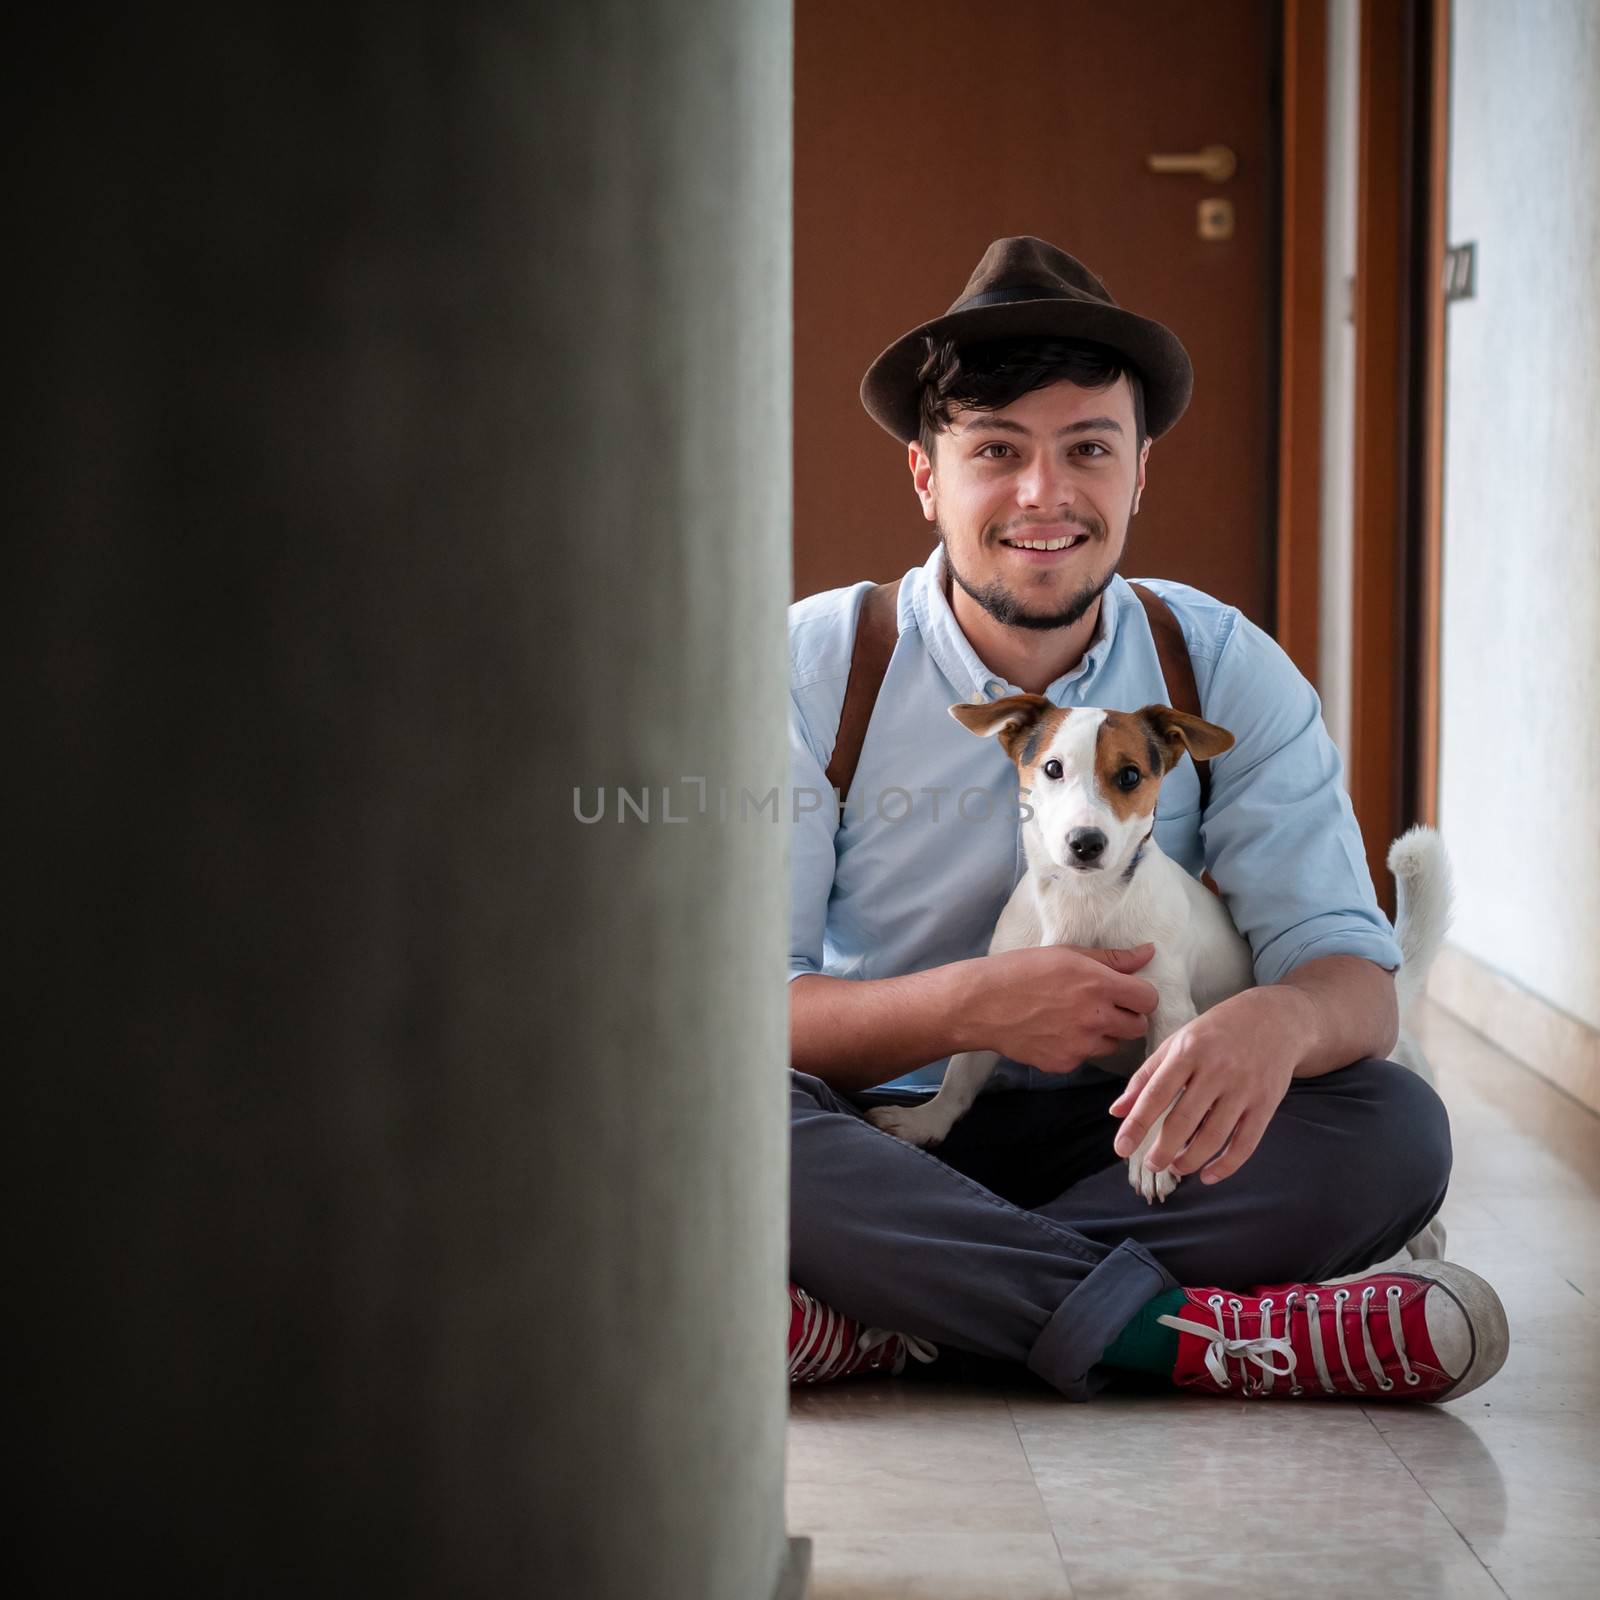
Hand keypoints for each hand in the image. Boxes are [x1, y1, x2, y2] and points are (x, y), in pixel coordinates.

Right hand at [968, 944, 1158, 1073]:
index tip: (1126, 993)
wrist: (981, 1004)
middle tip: (1103, 1007)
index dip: (1139, 996)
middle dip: (1126, 1017)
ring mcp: (1080, 1045)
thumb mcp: (1067, 954)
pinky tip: (1054, 1032)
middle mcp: (1095, 1018)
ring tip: (1073, 1019)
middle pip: (1138, 1027)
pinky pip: (1084, 1058)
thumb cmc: (1020, 971)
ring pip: (1112, 1045)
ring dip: (1102, 1034)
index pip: (1149, 999)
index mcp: (1099, 985)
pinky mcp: (1065, 1064)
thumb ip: (1112, 958)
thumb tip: (1148, 953)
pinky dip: (1075, 1048)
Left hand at [1108, 986, 1311, 1183]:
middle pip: (1184, 1120)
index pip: (1156, 1094)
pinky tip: (1208, 1175)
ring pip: (1214, 1136)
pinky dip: (1227, 1165)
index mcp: (1188, 1051)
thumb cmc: (1216, 1031)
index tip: (1121, 1148)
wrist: (1275, 1019)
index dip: (1137, 1124)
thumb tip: (1117, 1112)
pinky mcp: (1266, 1103)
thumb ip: (1146, 1076)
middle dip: (1163, 1150)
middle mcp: (1216, 1069)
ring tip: (1175, 1167)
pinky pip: (1246, 1143)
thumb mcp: (1177, 1042)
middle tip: (1151, 1165)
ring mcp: (1244, 1088)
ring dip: (1191, 1160)